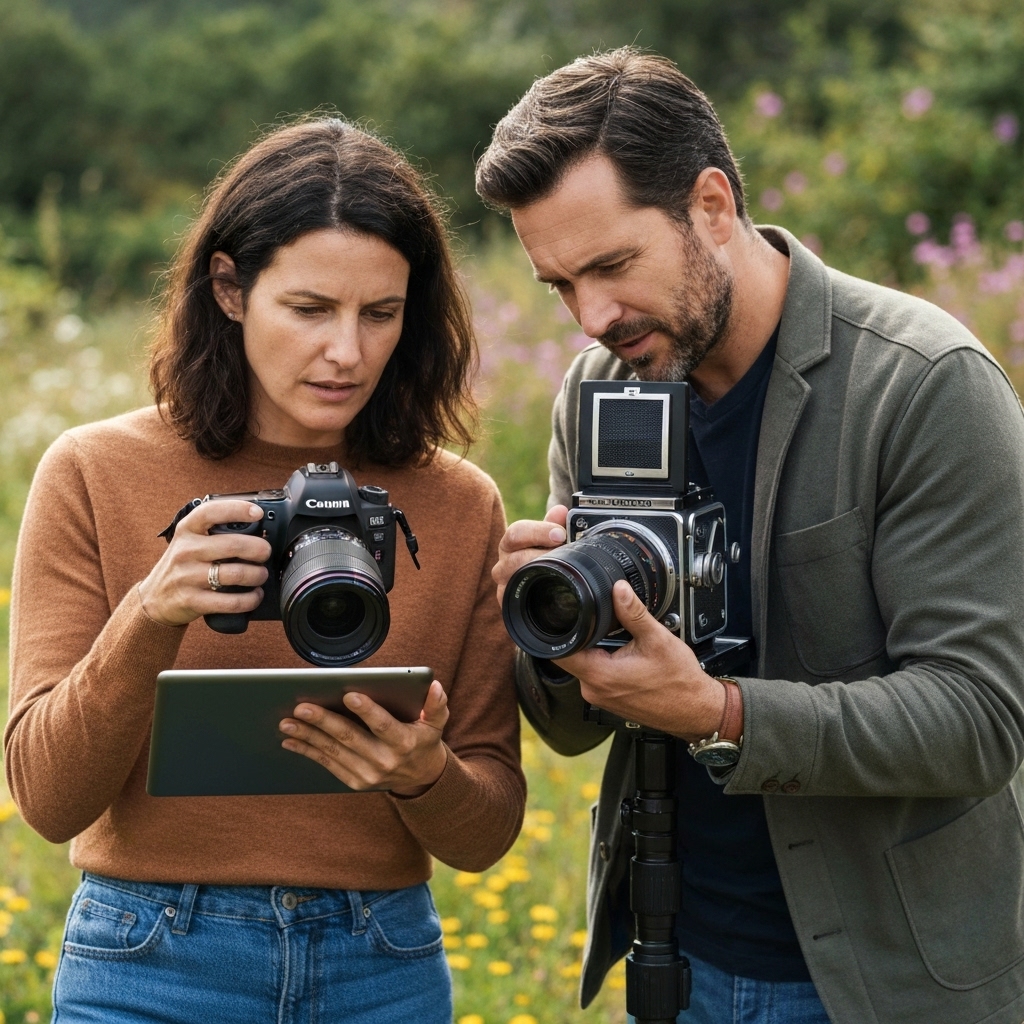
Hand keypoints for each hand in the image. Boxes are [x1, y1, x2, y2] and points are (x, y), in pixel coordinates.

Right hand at [138, 501, 271, 626]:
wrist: (155, 598)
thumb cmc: (183, 565)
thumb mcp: (190, 542)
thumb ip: (215, 533)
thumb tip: (258, 531)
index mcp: (187, 530)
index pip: (211, 512)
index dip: (237, 509)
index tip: (257, 513)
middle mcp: (186, 550)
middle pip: (232, 545)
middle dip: (258, 549)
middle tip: (265, 553)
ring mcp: (187, 576)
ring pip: (235, 574)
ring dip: (257, 575)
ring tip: (261, 575)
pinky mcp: (192, 600)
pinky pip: (230, 601)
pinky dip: (249, 599)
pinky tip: (255, 596)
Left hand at [279, 680, 449, 795]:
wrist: (420, 778)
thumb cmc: (423, 740)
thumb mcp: (436, 722)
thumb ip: (436, 704)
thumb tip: (434, 686)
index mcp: (404, 742)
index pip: (383, 725)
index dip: (366, 710)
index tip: (348, 694)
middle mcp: (385, 760)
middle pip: (349, 738)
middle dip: (323, 721)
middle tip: (301, 707)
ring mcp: (368, 774)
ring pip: (333, 751)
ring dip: (308, 736)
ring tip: (287, 722)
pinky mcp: (355, 782)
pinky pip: (328, 764)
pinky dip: (308, 752)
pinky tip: (291, 741)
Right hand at [492, 504, 568, 606]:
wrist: (538, 578)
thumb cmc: (544, 554)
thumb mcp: (550, 536)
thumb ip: (555, 523)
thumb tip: (560, 511)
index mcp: (511, 542)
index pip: (517, 533)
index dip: (539, 532)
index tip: (560, 534)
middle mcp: (503, 563)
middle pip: (515, 559)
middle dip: (542, 557)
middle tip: (564, 557)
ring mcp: (504, 584)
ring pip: (514, 580)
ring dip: (538, 577)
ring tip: (559, 574)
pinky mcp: (507, 603)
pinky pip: (513, 601)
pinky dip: (531, 598)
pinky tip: (548, 594)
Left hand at [555, 581, 725, 742]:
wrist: (696, 710)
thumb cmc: (679, 682)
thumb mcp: (656, 639)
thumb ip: (633, 612)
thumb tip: (619, 589)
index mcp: (599, 675)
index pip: (561, 651)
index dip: (561, 629)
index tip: (568, 615)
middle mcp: (593, 690)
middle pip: (571, 655)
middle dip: (583, 636)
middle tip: (602, 623)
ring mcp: (600, 697)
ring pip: (584, 665)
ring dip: (595, 649)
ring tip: (617, 640)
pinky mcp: (608, 700)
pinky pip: (596, 675)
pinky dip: (604, 662)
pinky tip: (622, 655)